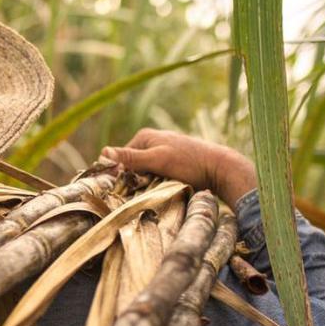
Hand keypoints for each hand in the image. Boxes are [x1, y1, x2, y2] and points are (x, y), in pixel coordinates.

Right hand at [102, 128, 256, 209]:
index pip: (120, 159)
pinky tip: (165, 188)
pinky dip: (157, 183)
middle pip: (131, 166)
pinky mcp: (171, 163)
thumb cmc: (190, 162)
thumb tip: (103, 152)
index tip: (129, 188)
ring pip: (143, 172)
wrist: (221, 169)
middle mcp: (152, 142)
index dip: (122, 175)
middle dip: (135, 179)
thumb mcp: (157, 159)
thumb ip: (131, 157)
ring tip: (157, 189)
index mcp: (144, 136)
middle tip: (147, 189)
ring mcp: (162, 152)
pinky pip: (155, 175)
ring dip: (147, 183)